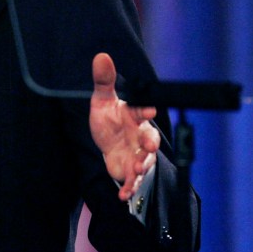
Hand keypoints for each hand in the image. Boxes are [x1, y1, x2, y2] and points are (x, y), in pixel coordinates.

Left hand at [89, 53, 159, 200]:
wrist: (107, 143)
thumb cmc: (109, 120)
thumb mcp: (102, 101)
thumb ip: (103, 81)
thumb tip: (101, 56)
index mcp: (134, 116)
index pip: (141, 111)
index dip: (144, 110)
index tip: (147, 109)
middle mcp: (139, 136)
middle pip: (150, 139)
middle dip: (151, 143)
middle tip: (150, 146)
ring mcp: (136, 154)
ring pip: (144, 161)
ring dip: (141, 166)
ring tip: (135, 170)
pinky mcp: (129, 170)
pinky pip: (133, 182)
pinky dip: (129, 189)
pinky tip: (123, 196)